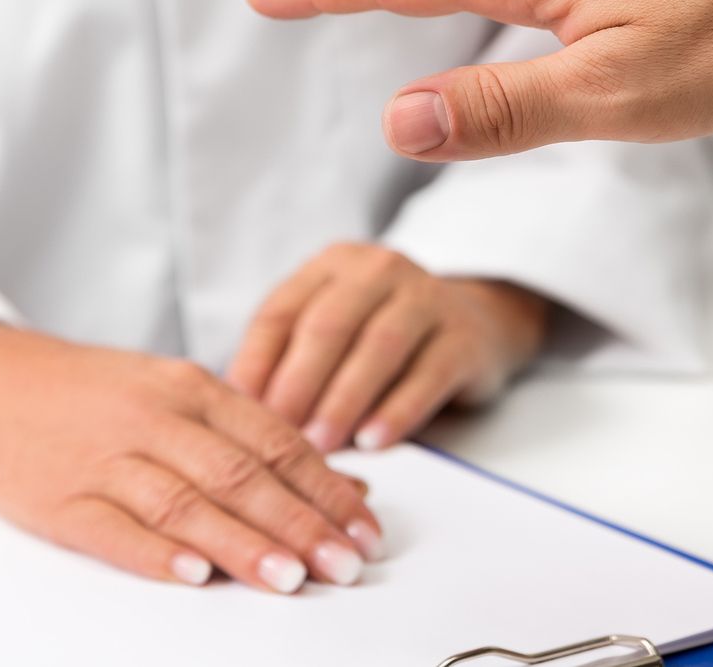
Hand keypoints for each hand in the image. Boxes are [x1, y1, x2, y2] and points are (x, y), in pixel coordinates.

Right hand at [0, 324, 381, 593]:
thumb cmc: (103, 398)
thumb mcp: (183, 398)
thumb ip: (260, 441)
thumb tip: (348, 486)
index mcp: (192, 388)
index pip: (274, 441)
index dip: (325, 488)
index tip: (365, 529)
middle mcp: (154, 418)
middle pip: (237, 473)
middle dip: (297, 523)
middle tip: (341, 564)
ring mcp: (104, 459)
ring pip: (182, 502)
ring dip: (239, 544)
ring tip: (288, 578)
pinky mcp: (59, 501)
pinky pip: (111, 529)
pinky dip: (153, 553)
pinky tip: (192, 576)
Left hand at [226, 243, 548, 452]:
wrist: (477, 322)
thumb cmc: (383, 338)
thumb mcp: (334, 334)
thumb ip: (290, 363)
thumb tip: (239, 418)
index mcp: (332, 266)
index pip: (281, 311)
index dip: (255, 364)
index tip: (235, 413)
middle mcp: (379, 270)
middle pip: (328, 325)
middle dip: (298, 385)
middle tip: (278, 437)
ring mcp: (427, 297)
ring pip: (378, 347)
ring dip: (344, 401)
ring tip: (321, 447)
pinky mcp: (465, 336)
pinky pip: (428, 373)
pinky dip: (398, 411)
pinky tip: (374, 441)